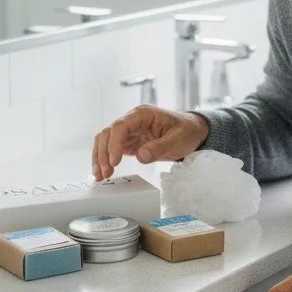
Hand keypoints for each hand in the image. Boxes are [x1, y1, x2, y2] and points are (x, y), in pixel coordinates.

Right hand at [92, 107, 209, 178]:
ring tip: (100, 176)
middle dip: (103, 154)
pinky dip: (105, 160)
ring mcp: (128, 131)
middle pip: (108, 133)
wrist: (191, 131)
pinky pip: (111, 149)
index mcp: (142, 114)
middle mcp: (132, 120)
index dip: (114, 144)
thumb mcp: (178, 139)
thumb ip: (160, 147)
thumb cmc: (186, 131)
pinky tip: (103, 173)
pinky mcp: (128, 142)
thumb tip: (141, 156)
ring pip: (105, 141)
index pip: (120, 126)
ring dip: (100, 158)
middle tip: (105, 173)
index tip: (114, 162)